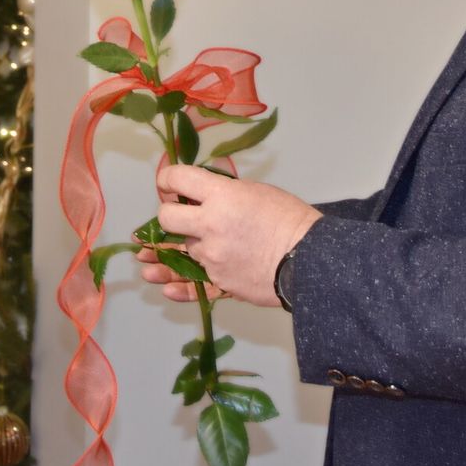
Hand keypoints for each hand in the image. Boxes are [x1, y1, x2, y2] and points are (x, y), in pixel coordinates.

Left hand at [151, 164, 320, 307]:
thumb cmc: (289, 219)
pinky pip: (192, 285)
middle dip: (168, 215)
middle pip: (166, 218)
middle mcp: (210, 225)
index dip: (168, 179)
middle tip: (177, 216)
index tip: (169, 184)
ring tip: (154, 257)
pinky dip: (179, 287)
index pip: (178, 178)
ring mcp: (212, 256)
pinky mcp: (219, 281)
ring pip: (181, 252)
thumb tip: (203, 194)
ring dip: (178, 250)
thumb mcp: (257, 191)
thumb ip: (225, 192)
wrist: (311, 259)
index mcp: (221, 196)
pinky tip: (166, 286)